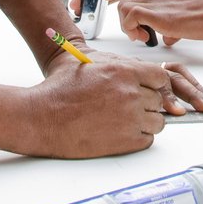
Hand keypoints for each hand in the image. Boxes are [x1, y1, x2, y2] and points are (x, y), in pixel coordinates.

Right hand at [23, 51, 184, 157]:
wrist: (42, 117)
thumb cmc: (59, 89)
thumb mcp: (87, 62)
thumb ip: (117, 63)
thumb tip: (137, 67)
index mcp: (123, 72)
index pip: (160, 77)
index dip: (155, 83)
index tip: (150, 88)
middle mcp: (130, 94)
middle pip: (158, 100)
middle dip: (147, 102)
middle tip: (131, 106)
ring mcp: (130, 119)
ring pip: (157, 121)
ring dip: (146, 121)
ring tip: (126, 120)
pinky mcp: (125, 142)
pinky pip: (147, 140)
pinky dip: (139, 137)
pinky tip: (122, 132)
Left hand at [116, 0, 202, 46]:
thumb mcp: (193, 19)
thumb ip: (176, 26)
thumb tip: (167, 38)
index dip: (136, 16)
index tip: (143, 29)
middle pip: (127, 2)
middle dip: (127, 21)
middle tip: (139, 35)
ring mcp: (159, 1)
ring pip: (123, 7)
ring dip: (126, 25)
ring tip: (140, 37)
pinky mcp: (160, 13)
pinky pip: (130, 15)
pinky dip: (130, 28)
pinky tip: (145, 37)